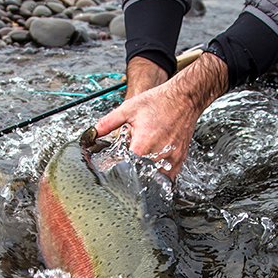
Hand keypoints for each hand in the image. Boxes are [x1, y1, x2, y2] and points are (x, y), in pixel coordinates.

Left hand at [94, 52, 228, 178]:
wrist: (184, 98)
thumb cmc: (159, 102)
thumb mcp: (128, 108)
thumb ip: (108, 122)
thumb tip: (93, 132)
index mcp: (143, 144)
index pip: (127, 169)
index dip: (119, 171)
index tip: (115, 169)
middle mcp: (158, 154)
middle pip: (142, 176)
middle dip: (133, 175)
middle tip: (128, 171)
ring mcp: (171, 157)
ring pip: (156, 180)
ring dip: (147, 177)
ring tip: (141, 169)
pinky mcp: (180, 158)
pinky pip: (169, 176)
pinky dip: (160, 176)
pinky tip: (154, 168)